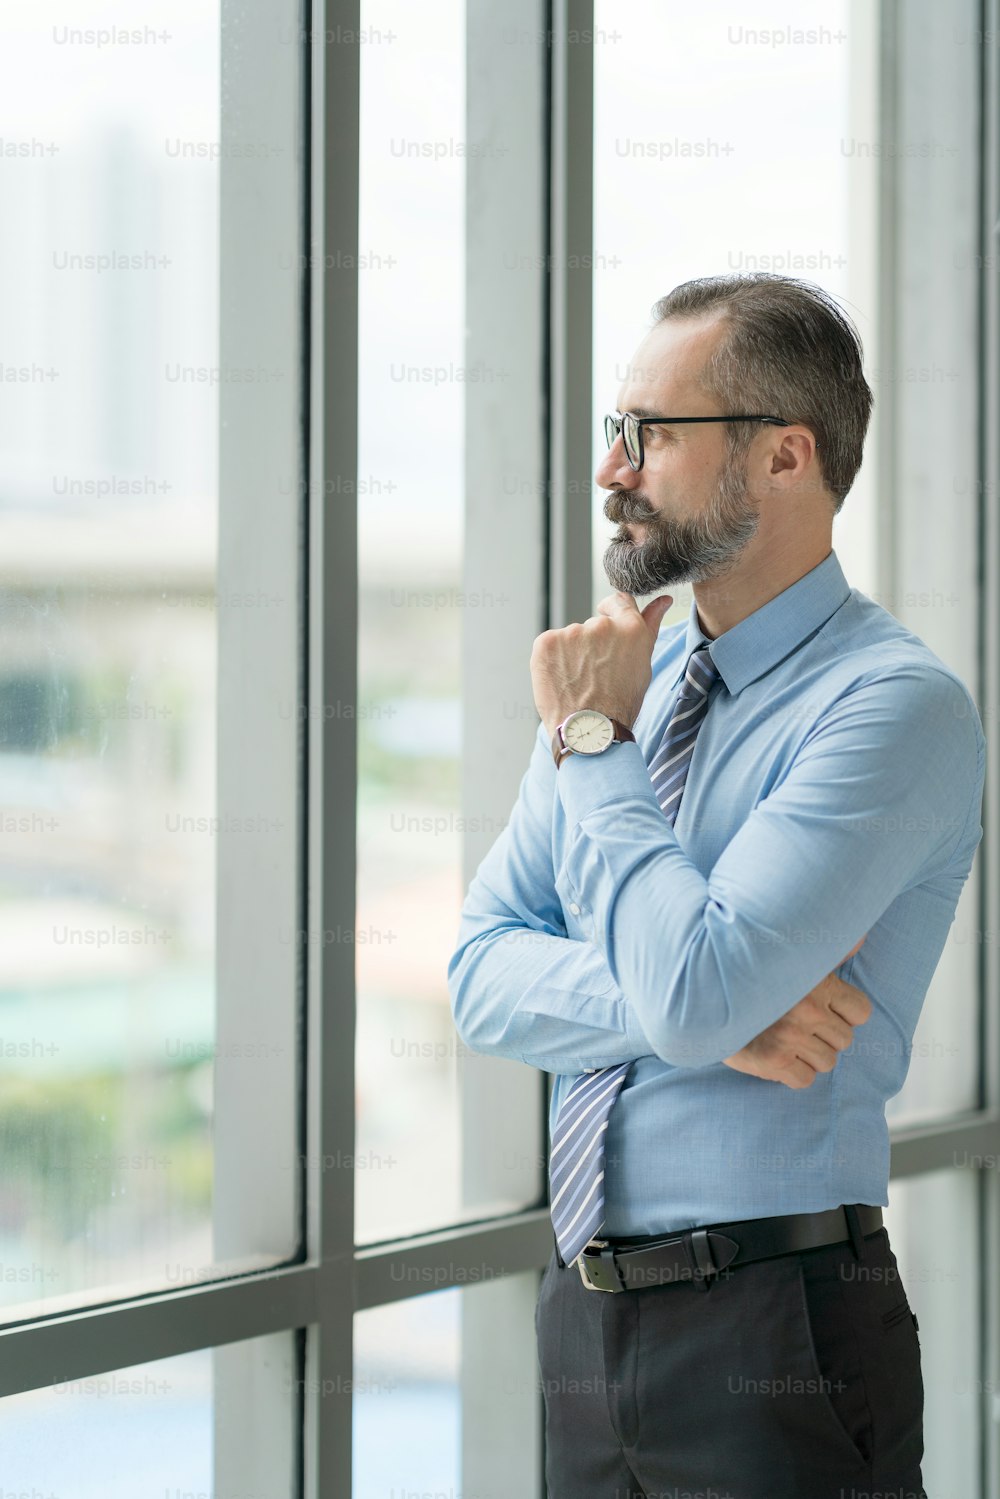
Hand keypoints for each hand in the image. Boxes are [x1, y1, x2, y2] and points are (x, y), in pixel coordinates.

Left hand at [530, 590, 673, 741]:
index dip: (613, 614)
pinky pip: (551, 645)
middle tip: (595, 675)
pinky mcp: (547, 642)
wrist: (589, 730)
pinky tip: (562, 681)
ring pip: (572, 638)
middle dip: (593, 645)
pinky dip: (553, 660)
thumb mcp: (643, 665)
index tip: (609, 634)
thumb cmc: (620, 704)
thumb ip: (650, 627)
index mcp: (630, 628)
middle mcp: (601, 625)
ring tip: (579, 683)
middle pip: (594, 625)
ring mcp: (571, 632)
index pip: (620, 601)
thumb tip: (663, 601)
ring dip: (573, 654)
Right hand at [722, 936, 870, 1089]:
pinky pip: (805, 1080)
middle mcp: (808, 1010)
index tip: (826, 1011)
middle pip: (844, 1040)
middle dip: (825, 1036)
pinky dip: (793, 1073)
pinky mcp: (774, 1060)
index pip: (861, 1012)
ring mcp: (791, 1037)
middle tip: (800, 1026)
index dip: (845, 1015)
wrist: (707, 997)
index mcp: (817, 982)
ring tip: (788, 1040)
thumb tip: (861, 939)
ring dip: (809, 1056)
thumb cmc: (753, 975)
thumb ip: (830, 951)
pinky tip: (777, 1055)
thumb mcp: (793, 956)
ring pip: (827, 1062)